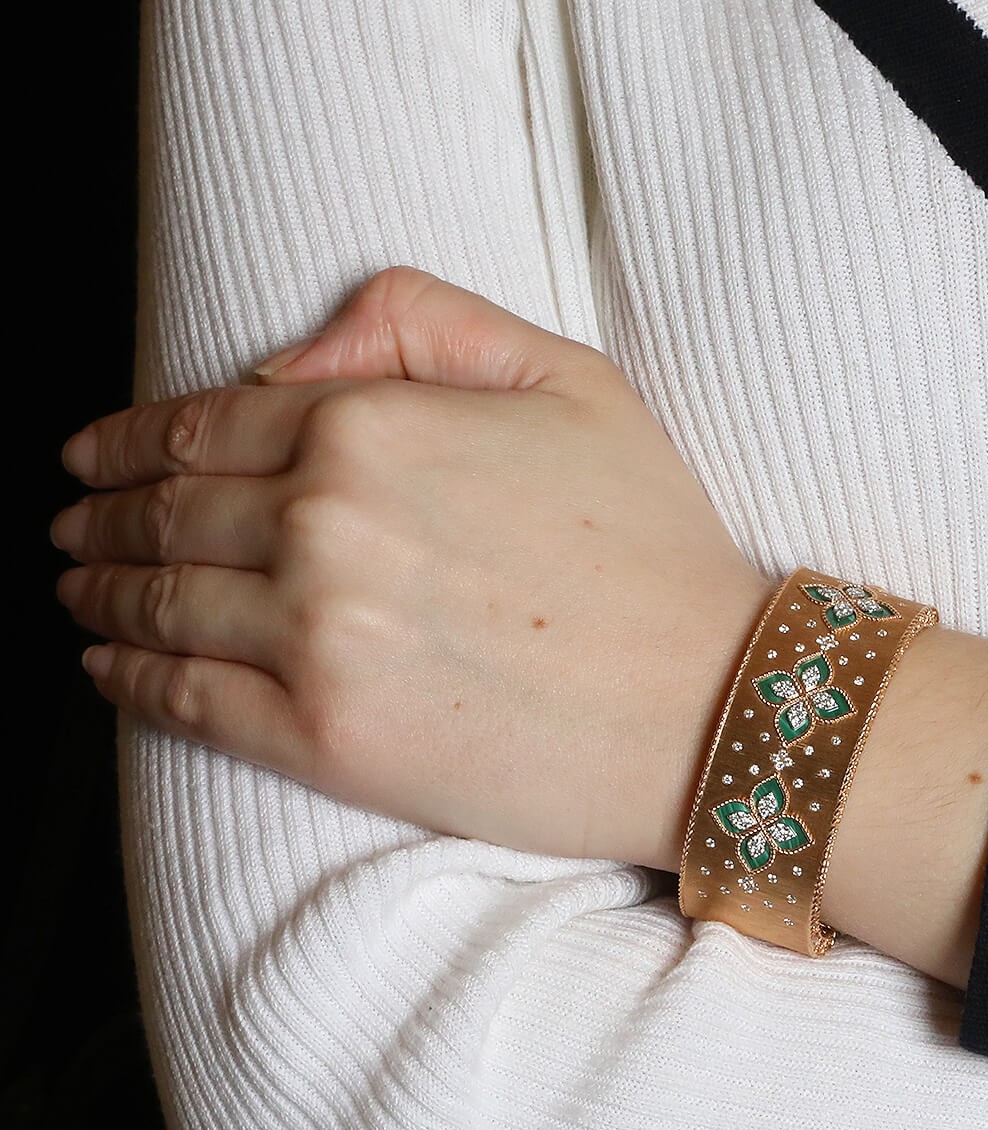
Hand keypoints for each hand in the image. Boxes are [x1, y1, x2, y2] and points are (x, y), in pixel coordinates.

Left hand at [54, 267, 775, 870]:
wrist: (709, 702)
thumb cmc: (647, 538)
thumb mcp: (564, 373)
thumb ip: (419, 318)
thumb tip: (285, 358)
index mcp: (370, 428)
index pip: (204, 425)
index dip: (128, 438)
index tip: (91, 453)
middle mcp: (324, 528)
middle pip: (167, 515)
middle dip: (100, 516)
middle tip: (68, 525)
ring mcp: (318, 641)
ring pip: (159, 608)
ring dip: (100, 594)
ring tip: (77, 591)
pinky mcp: (330, 744)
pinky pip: (188, 703)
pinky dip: (129, 683)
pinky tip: (108, 669)